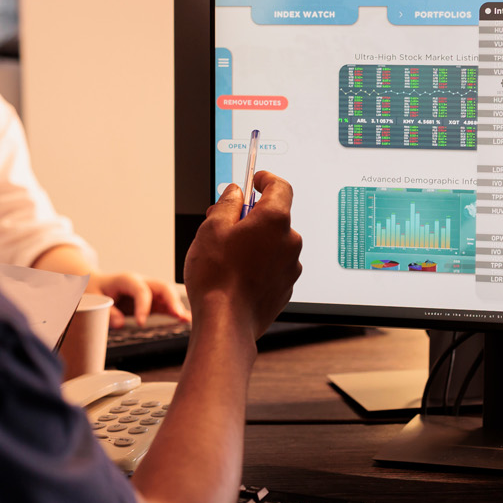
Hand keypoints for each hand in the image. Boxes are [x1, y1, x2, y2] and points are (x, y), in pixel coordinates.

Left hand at [92, 272, 191, 327]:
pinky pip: (165, 305)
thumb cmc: (94, 290)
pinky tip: (186, 320)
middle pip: (162, 287)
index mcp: (127, 279)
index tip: (140, 323)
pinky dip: (175, 312)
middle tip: (177, 315)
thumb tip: (120, 324)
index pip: (141, 290)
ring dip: (177, 306)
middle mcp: (141, 282)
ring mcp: (148, 291)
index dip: (143, 305)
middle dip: (171, 300)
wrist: (95, 284)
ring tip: (186, 319)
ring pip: (168, 295)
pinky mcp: (151, 301)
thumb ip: (107, 312)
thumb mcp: (94, 300)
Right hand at [182, 171, 301, 340]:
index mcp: (275, 220)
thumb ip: (227, 204)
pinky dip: (259, 263)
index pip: (280, 187)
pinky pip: (274, 266)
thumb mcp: (212, 229)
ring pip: (273, 243)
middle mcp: (290, 241)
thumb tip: (235, 194)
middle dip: (252, 216)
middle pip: (274, 217)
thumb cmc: (216, 277)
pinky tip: (237, 274)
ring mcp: (291, 267)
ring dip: (255, 242)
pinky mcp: (286, 287)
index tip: (256, 180)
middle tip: (224, 223)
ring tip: (226, 255)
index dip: (266, 180)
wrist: (225, 322)